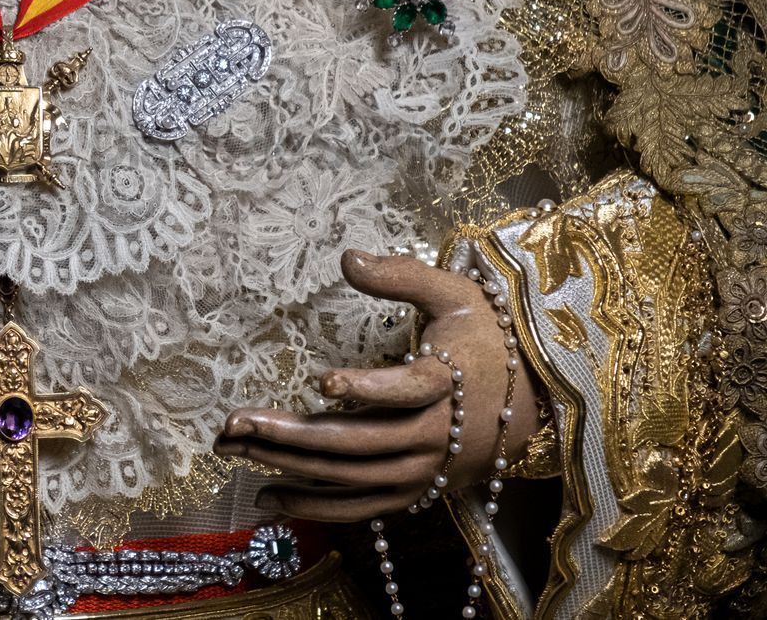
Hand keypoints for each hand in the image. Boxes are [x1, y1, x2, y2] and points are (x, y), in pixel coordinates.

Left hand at [214, 249, 543, 521]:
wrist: (532, 404)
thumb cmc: (482, 340)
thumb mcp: (453, 295)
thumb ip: (402, 276)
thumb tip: (347, 258)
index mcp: (450, 383)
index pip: (410, 390)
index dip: (370, 389)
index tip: (324, 381)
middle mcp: (436, 436)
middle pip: (360, 442)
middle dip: (291, 434)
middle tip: (235, 421)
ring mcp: (424, 471)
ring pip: (351, 477)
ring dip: (289, 466)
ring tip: (235, 448)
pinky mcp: (413, 493)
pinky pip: (360, 508)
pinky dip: (314, 507)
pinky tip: (267, 494)